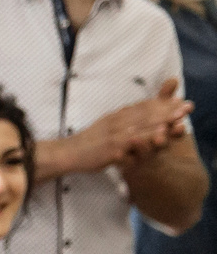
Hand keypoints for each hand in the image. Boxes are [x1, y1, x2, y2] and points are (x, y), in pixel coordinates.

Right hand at [77, 81, 193, 168]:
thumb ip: (118, 121)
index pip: (142, 107)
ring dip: (164, 120)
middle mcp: (117, 122)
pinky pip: (133, 141)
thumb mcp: (103, 127)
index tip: (179, 100)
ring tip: (181, 117)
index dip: (162, 103)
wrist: (65, 153)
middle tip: (187, 106)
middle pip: (147, 113)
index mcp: (116, 117)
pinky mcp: (112, 147)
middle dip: (169, 109)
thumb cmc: (85, 144)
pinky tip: (161, 134)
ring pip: (143, 125)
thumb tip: (130, 115)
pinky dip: (148, 136)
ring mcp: (115, 134)